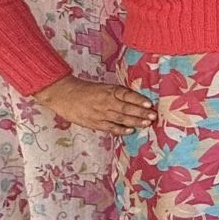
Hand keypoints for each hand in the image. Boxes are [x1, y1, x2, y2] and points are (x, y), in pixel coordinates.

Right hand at [37, 76, 154, 134]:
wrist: (65, 95)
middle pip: (125, 108)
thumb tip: (138, 100)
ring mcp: (100, 114)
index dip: (138, 99)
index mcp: (109, 91)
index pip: (126, 95)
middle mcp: (105, 102)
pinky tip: (130, 131)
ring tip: (146, 124)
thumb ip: (119, 94)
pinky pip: (109, 127)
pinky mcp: (94, 123)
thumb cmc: (88, 90)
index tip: (149, 104)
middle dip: (140, 113)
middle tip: (153, 116)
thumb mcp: (104, 87)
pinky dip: (120, 130)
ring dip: (135, 122)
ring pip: (120, 118)